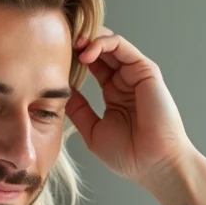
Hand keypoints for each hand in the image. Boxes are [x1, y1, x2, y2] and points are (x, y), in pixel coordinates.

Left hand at [65, 29, 197, 185]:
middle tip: (59, 43)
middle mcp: (124, 81)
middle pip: (100, 51)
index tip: (52, 60)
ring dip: (88, 40)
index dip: (73, 59)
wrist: (153, 164)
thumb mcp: (92, 130)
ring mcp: (135, 74)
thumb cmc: (128, 155)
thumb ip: (78, 110)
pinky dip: (102, 44)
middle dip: (78, 43)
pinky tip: (85, 53)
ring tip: (71, 46)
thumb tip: (61, 93)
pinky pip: (121, 47)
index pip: (92, 66)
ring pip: (109, 44)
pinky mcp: (145, 70)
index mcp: (113, 93)